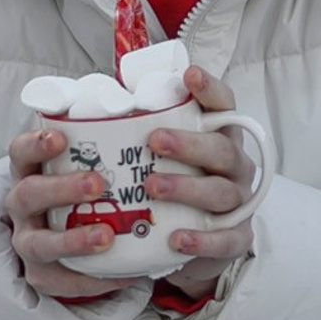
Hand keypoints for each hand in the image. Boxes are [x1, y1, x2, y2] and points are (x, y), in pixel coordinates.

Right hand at [5, 123, 130, 300]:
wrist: (75, 246)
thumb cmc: (88, 195)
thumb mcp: (89, 166)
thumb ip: (112, 143)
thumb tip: (162, 107)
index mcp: (31, 173)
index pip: (20, 153)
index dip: (35, 144)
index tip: (61, 137)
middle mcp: (23, 208)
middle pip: (27, 195)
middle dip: (60, 188)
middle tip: (97, 183)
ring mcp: (28, 242)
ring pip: (38, 243)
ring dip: (71, 239)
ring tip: (106, 236)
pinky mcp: (42, 275)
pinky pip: (61, 281)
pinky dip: (93, 280)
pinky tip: (125, 274)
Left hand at [146, 64, 258, 296]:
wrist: (194, 244)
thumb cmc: (172, 187)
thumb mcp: (162, 157)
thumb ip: (140, 133)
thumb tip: (83, 110)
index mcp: (218, 138)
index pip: (223, 106)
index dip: (210, 89)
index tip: (189, 75)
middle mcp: (234, 166)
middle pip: (221, 149)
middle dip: (188, 144)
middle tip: (154, 140)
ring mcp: (238, 202)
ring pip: (220, 191)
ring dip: (186, 187)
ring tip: (152, 186)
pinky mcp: (236, 238)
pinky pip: (224, 239)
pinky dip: (201, 239)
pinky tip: (176, 238)